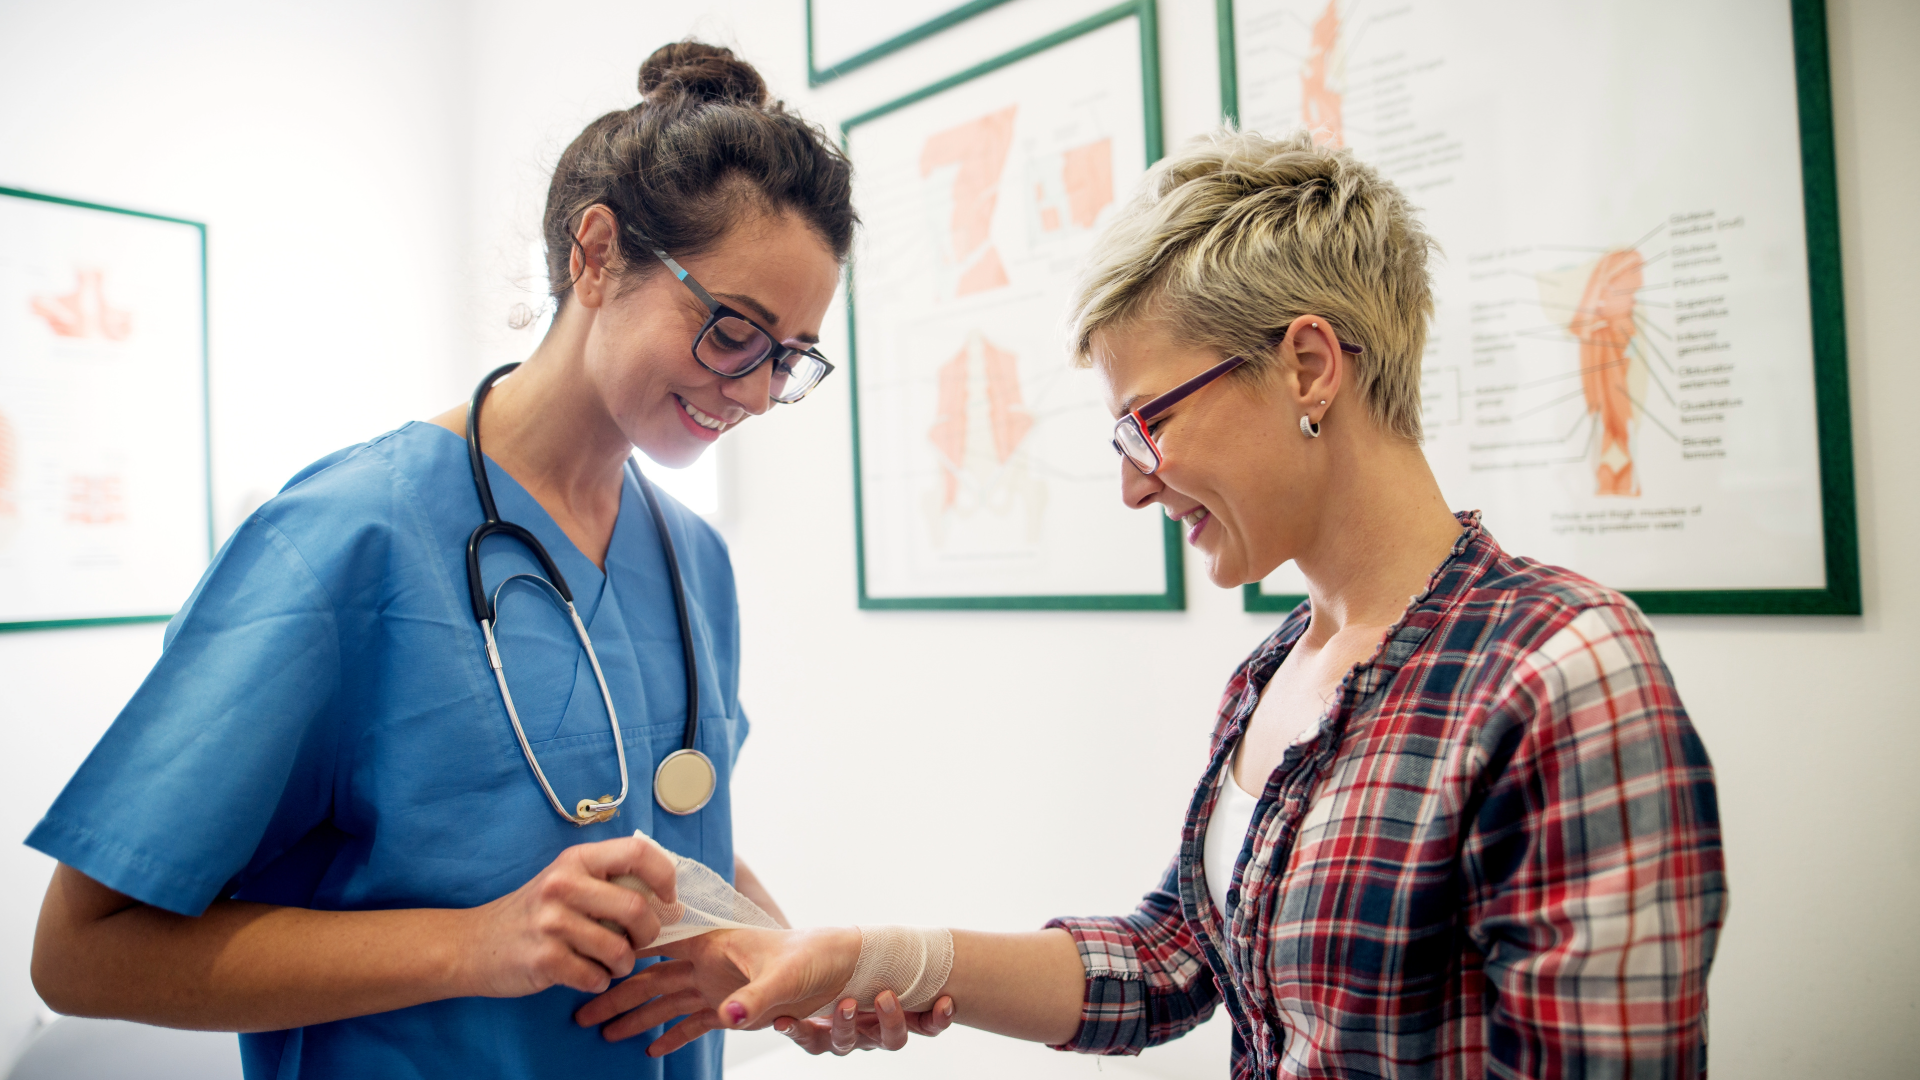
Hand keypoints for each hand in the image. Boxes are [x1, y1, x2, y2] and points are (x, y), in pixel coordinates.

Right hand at [456, 834, 678, 998]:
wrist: (473, 944)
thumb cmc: (534, 912)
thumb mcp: (567, 880)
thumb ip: (609, 880)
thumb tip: (667, 896)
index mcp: (577, 859)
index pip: (639, 853)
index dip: (665, 877)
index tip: (668, 900)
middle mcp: (563, 885)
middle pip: (637, 908)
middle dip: (649, 933)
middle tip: (640, 942)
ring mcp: (551, 922)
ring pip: (620, 950)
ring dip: (623, 964)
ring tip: (610, 962)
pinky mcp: (544, 959)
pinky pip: (596, 978)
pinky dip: (598, 981)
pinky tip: (585, 974)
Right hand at [574, 926, 948, 1055]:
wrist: (847, 964)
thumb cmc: (818, 955)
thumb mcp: (788, 975)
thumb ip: (757, 997)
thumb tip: (726, 1017)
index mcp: (714, 942)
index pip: (657, 945)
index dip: (622, 954)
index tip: (588, 964)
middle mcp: (708, 961)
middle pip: (650, 977)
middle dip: (614, 992)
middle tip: (579, 1011)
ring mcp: (717, 983)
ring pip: (664, 999)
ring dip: (634, 1016)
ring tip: (600, 1031)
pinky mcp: (731, 1005)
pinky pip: (691, 1021)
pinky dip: (671, 1034)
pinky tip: (648, 1048)